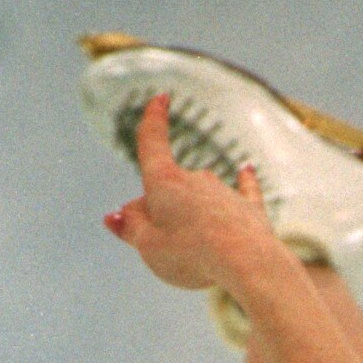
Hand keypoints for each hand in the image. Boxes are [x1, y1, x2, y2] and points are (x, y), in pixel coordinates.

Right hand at [103, 92, 277, 292]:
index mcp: (164, 180)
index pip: (153, 142)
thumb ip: (132, 229)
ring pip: (200, 199)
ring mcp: (223, 191)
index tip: (161, 97)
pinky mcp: (249, 208)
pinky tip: (246, 169)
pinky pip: (244, 189)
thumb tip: (114, 217)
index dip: (153, 119)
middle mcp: (195, 177)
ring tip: (196, 254)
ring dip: (192, 218)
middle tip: (159, 248)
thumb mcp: (150, 248)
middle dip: (160, 210)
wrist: (248, 264)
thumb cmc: (193, 256)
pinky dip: (243, 181)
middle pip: (170, 187)